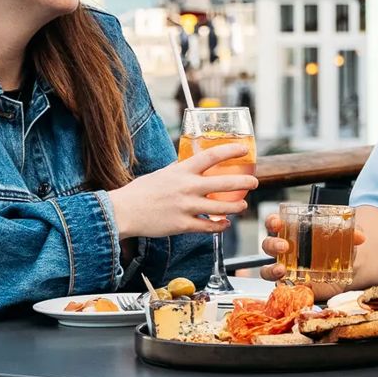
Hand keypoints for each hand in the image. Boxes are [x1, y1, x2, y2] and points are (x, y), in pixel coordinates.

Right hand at [106, 142, 258, 241]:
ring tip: (242, 206)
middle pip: (224, 183)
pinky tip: (225, 224)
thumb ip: (179, 170)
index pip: (212, 156)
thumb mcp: (162, 173)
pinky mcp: (182, 225)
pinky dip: (220, 226)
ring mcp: (186, 207)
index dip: (230, 151)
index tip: (244, 149)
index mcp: (182, 170)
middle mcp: (187, 187)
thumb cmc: (140, 191)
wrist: (123, 212)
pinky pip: (208, 227)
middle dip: (244, 183)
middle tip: (254, 183)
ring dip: (236, 207)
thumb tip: (191, 163)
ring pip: (221, 208)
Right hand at [258, 213, 367, 303]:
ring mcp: (286, 268)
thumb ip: (351, 233)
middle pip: (267, 245)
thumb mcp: (346, 236)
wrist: (347, 268)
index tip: (277, 222)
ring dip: (270, 269)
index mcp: (293, 232)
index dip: (272, 221)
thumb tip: (360, 235)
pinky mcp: (292, 285)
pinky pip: (279, 288)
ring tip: (281, 269)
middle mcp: (285, 250)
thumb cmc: (339, 245)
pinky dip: (280, 288)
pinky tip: (289, 286)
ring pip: (266, 269)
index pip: (275, 223)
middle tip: (284, 246)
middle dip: (272, 244)